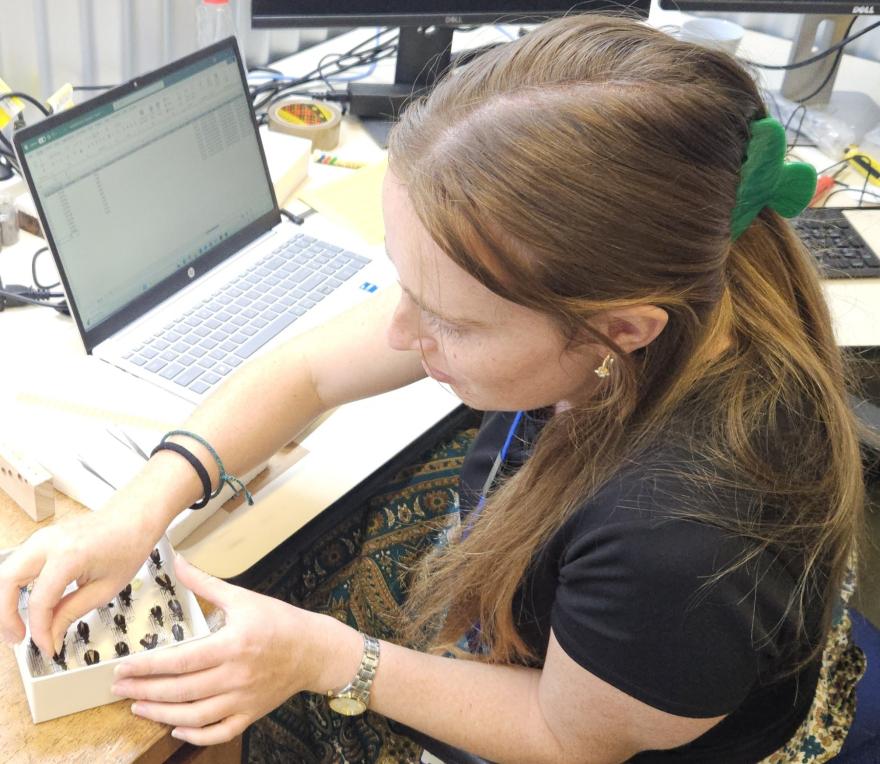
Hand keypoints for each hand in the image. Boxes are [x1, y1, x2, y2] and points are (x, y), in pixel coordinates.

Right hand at [0, 491, 165, 655]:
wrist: (134, 517)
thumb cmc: (128, 545)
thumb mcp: (105, 588)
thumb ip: (71, 612)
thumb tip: (50, 636)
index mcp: (68, 555)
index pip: (40, 601)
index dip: (40, 630)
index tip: (48, 647)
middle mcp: (48, 543)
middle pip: (6, 582)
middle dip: (5, 615)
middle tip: (17, 639)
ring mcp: (42, 537)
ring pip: (6, 572)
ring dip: (6, 602)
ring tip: (19, 627)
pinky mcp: (41, 539)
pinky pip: (18, 565)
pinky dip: (15, 588)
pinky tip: (27, 605)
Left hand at [111, 554, 360, 745]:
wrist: (314, 649)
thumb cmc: (279, 620)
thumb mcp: (243, 597)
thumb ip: (205, 583)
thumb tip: (177, 562)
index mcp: (233, 644)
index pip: (181, 659)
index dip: (148, 666)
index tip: (123, 667)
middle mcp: (236, 675)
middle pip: (182, 689)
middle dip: (145, 689)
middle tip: (119, 687)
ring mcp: (244, 698)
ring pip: (195, 715)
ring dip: (162, 714)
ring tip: (138, 706)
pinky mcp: (251, 713)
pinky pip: (219, 731)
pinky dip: (195, 734)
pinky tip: (176, 727)